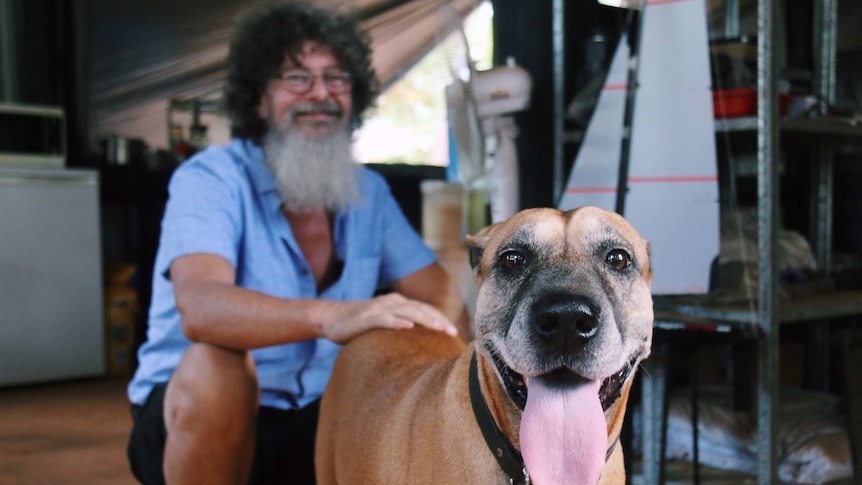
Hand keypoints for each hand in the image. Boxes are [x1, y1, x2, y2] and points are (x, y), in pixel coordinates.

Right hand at [317, 293, 458, 344]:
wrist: (332, 318)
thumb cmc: (360, 325)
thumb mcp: (384, 324)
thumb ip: (401, 328)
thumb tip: (421, 345)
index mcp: (398, 303)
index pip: (425, 309)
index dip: (441, 318)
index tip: (455, 332)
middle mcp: (391, 302)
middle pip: (421, 308)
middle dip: (438, 320)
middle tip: (453, 332)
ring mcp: (379, 308)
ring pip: (407, 311)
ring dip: (424, 319)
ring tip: (438, 328)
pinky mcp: (366, 317)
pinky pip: (385, 318)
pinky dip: (398, 322)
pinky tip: (408, 327)